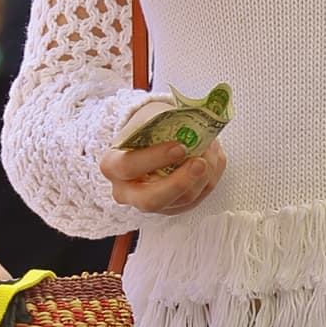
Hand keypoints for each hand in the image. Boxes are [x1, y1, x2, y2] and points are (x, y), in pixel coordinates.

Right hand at [99, 100, 226, 216]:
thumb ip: (164, 124)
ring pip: (181, 200)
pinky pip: (196, 199)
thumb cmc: (147, 127)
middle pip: (151, 200)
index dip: (155, 158)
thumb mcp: (148, 118)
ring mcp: (151, 203)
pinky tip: (212, 160)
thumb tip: (194, 126)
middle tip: (200, 162)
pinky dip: (209, 178)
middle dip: (180, 182)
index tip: (180, 146)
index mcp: (113, 166)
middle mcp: (127, 191)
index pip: (128, 166)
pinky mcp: (172, 207)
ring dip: (203, 175)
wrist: (151, 138)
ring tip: (211, 150)